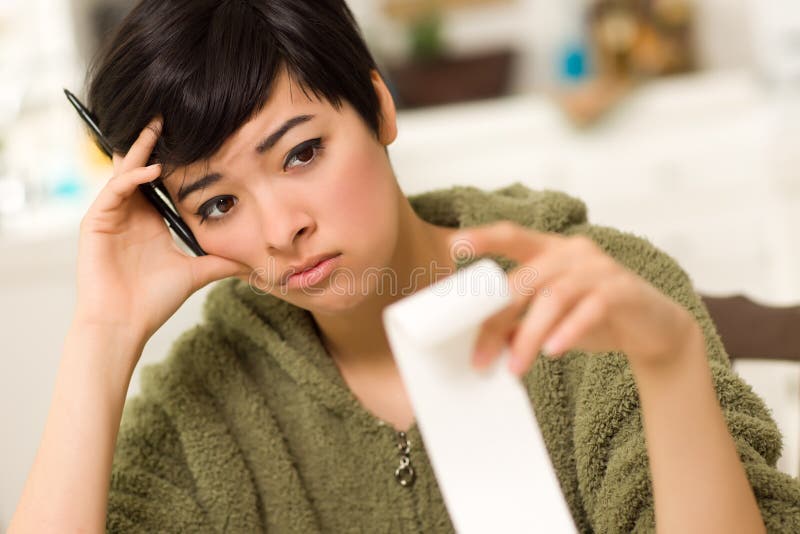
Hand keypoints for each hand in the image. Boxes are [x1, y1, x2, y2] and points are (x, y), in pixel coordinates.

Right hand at [74, 117, 245, 347]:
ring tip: (157, 126)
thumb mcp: (196, 272)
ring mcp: (110, 215)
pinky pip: (114, 191)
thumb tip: (253, 261)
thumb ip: (222, 261)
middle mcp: (130, 212)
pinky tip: (152, 171)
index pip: (161, 180)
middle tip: (166, 114)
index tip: (194, 136)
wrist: (125, 323)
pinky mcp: (95, 223)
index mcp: (151, 219)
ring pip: (124, 172)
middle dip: (152, 142)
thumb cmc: (154, 300)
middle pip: (140, 168)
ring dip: (140, 150)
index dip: (174, 159)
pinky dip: (131, 178)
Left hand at [450, 221, 701, 375]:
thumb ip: (519, 321)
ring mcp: (600, 268)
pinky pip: (590, 308)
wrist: (655, 330)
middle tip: (479, 357)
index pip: (513, 235)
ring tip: (515, 368)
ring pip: (553, 297)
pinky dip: (568, 331)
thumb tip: (481, 341)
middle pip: (524, 279)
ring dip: (529, 335)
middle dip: (496, 320)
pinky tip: (553, 352)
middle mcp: (573, 251)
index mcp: (551, 250)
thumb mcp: (550, 319)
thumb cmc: (594, 318)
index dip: (484, 238)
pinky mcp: (622, 291)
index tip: (454, 246)